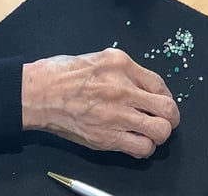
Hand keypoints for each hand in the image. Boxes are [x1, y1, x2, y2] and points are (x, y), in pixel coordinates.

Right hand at [22, 48, 179, 157]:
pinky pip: (141, 148)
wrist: (38, 93)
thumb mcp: (99, 58)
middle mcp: (123, 88)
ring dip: (159, 134)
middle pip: (167, 108)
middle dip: (170, 117)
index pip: (160, 84)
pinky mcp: (106, 136)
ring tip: (150, 133)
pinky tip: (135, 142)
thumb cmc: (62, 73)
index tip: (162, 103)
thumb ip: (124, 70)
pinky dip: (143, 148)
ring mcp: (116, 114)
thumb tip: (142, 85)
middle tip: (164, 120)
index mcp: (122, 64)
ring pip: (160, 131)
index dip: (166, 96)